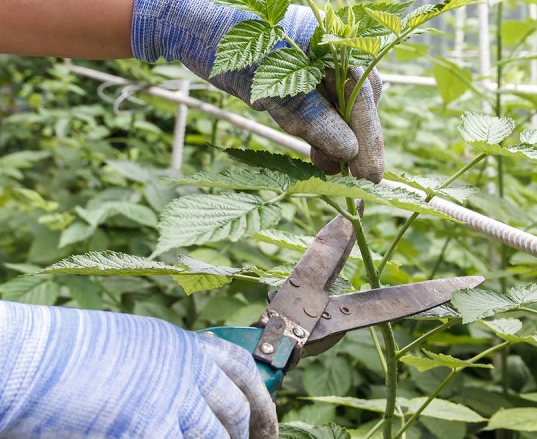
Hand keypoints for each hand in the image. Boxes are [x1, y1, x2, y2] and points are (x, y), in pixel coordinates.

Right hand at [0, 301, 276, 437]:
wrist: (33, 358)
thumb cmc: (68, 351)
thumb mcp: (130, 344)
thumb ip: (162, 365)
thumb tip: (181, 387)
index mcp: (179, 344)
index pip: (238, 367)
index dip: (259, 394)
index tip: (265, 414)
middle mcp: (184, 368)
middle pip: (234, 404)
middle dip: (247, 428)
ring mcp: (170, 400)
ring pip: (214, 432)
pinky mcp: (150, 428)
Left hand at [131, 0, 383, 181]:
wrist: (193, 27)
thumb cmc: (230, 48)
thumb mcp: (273, 90)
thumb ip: (314, 119)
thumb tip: (349, 151)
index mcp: (332, 44)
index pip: (362, 96)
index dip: (368, 138)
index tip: (370, 176)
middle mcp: (332, 51)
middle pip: (360, 101)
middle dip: (358, 139)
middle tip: (355, 180)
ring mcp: (318, 62)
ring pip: (343, 107)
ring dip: (340, 139)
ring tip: (332, 171)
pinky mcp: (302, 74)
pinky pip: (323, 106)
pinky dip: (322, 130)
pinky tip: (318, 154)